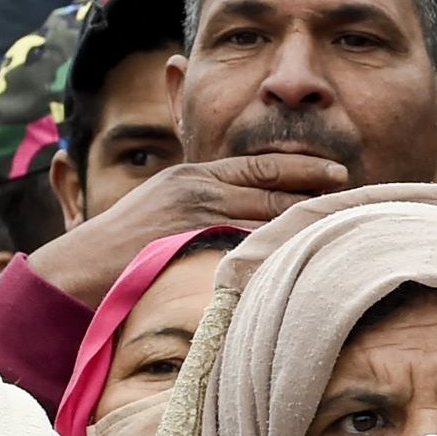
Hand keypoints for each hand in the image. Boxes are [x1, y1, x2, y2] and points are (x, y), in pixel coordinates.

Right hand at [25, 152, 347, 306]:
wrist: (78, 269)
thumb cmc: (125, 249)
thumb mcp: (164, 210)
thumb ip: (205, 206)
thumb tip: (246, 219)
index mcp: (193, 176)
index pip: (259, 166)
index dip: (302, 168)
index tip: (338, 172)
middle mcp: (196, 186)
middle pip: (270, 187)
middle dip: (315, 191)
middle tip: (358, 195)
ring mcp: (192, 213)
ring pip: (264, 214)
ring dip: (305, 219)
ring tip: (345, 222)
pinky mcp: (189, 239)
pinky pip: (244, 244)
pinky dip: (276, 247)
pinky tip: (308, 253)